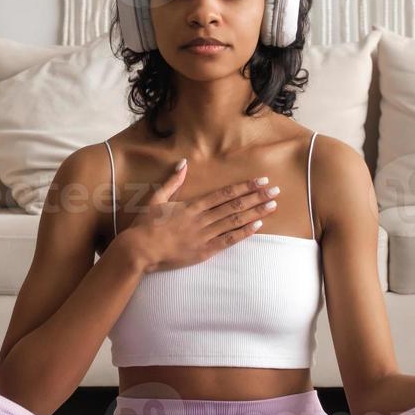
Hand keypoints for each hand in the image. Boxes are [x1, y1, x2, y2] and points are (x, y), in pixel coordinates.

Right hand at [122, 158, 281, 272]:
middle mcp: (201, 218)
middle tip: (275, 190)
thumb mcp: (156, 198)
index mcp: (192, 205)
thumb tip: (183, 163)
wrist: (139, 250)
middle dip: (257, 197)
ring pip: (235, 221)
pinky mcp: (204, 251)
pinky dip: (244, 233)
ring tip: (272, 205)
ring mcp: (204, 235)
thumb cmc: (145, 225)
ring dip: (255, 212)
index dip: (244, 187)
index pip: (224, 194)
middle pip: (234, 205)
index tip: (260, 181)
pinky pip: (228, 241)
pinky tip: (258, 226)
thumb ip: (172, 181)